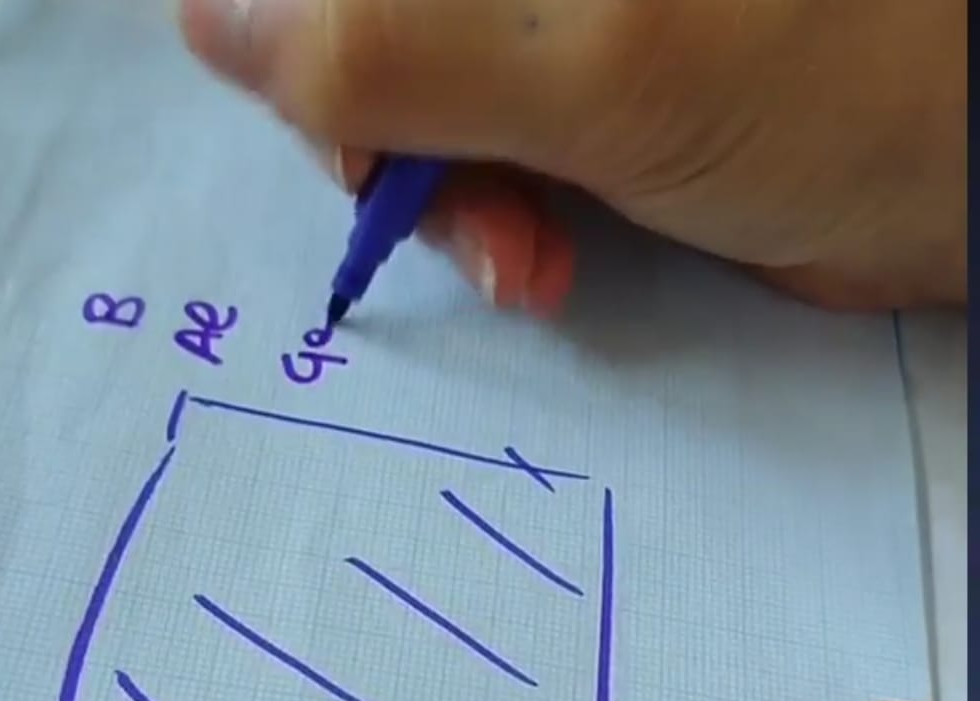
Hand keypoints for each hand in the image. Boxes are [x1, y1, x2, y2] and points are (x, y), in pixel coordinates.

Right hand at [177, 0, 964, 314]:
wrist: (955, 172)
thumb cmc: (817, 80)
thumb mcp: (589, 56)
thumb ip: (388, 42)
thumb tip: (206, 22)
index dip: (294, 39)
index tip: (350, 145)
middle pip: (351, 33)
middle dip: (386, 147)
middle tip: (460, 221)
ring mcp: (535, 23)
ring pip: (409, 112)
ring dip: (449, 208)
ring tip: (527, 263)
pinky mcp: (571, 96)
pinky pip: (474, 163)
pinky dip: (492, 227)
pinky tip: (544, 265)